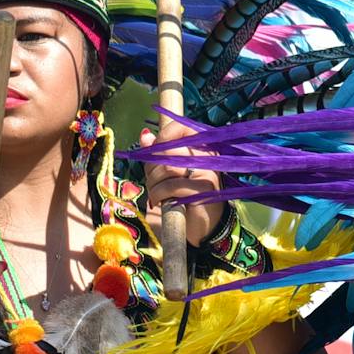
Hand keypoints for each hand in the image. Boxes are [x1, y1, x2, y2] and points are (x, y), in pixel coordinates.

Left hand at [134, 126, 225, 245]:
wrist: (203, 226)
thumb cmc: (186, 197)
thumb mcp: (170, 173)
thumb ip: (158, 154)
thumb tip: (145, 135)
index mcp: (202, 148)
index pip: (182, 127)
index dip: (163, 135)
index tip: (152, 149)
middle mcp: (208, 156)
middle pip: (167, 150)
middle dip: (151, 167)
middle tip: (153, 181)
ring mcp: (207, 172)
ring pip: (166, 168)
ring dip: (153, 183)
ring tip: (156, 193)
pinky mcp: (202, 189)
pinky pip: (170, 186)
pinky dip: (158, 194)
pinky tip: (159, 202)